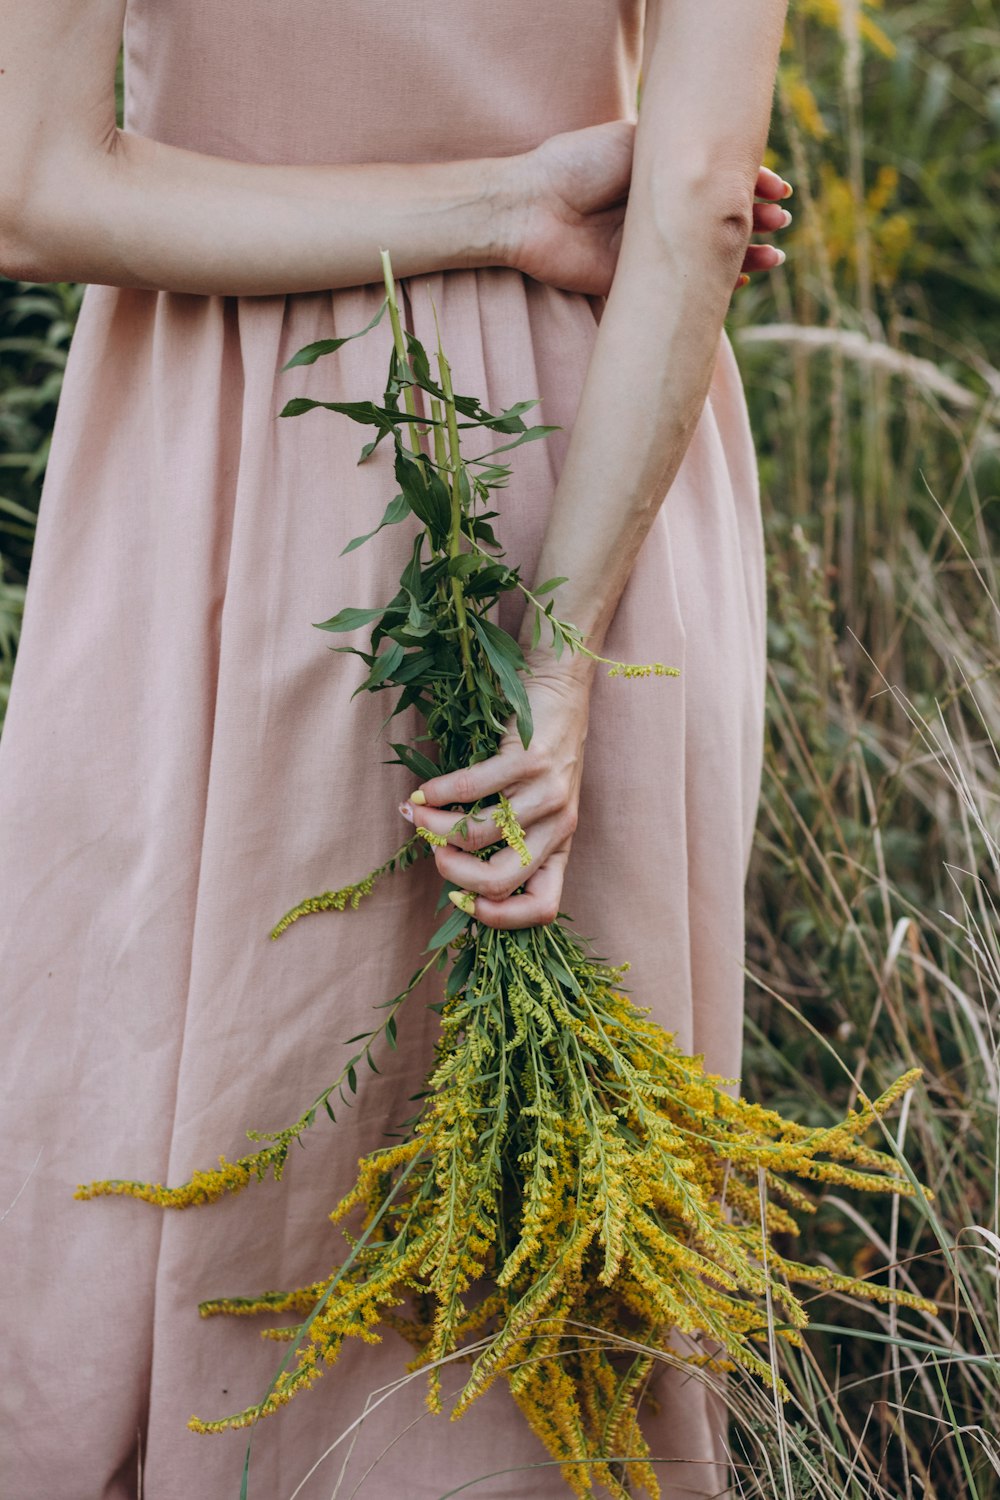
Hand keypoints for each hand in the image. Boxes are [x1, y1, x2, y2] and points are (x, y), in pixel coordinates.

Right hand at [400, 656, 593, 929]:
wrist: (561, 687)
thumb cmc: (540, 749)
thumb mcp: (534, 802)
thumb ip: (504, 834)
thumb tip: (445, 859)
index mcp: (561, 844)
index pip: (543, 908)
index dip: (498, 917)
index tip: (461, 900)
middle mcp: (559, 824)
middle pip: (501, 881)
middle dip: (454, 876)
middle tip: (434, 853)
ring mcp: (547, 793)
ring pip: (479, 836)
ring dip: (435, 829)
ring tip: (416, 816)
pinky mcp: (529, 760)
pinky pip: (472, 791)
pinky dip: (438, 796)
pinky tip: (422, 793)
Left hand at [503, 123, 791, 299]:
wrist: (532, 206)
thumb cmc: (578, 165)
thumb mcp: (637, 144)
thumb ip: (679, 156)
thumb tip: (728, 167)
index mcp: (659, 176)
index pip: (715, 181)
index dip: (750, 184)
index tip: (778, 188)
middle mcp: (657, 213)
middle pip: (717, 219)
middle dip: (753, 220)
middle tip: (779, 221)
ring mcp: (647, 250)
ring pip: (705, 255)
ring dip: (743, 255)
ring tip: (774, 256)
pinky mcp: (634, 283)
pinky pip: (680, 287)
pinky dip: (712, 286)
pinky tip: (740, 282)